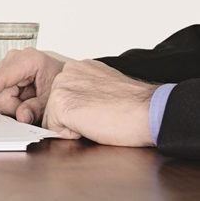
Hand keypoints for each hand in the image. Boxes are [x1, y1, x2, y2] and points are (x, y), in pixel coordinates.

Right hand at [0, 48, 64, 123]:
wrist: (69, 76)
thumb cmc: (62, 82)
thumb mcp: (53, 98)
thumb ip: (37, 108)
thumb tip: (21, 117)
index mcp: (26, 60)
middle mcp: (13, 60)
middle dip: (13, 108)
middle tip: (33, 109)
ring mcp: (8, 67)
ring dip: (14, 106)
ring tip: (33, 101)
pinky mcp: (6, 75)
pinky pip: (2, 95)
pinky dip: (14, 103)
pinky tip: (26, 99)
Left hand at [43, 60, 157, 146]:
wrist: (149, 111)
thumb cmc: (134, 105)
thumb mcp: (105, 87)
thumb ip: (86, 89)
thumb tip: (78, 102)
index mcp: (80, 67)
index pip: (63, 95)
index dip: (80, 110)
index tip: (99, 108)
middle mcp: (68, 72)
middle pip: (54, 106)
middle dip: (72, 117)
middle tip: (99, 115)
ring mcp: (62, 86)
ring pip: (52, 118)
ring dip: (72, 125)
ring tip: (97, 118)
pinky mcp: (60, 104)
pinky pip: (54, 129)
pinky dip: (71, 133)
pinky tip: (92, 124)